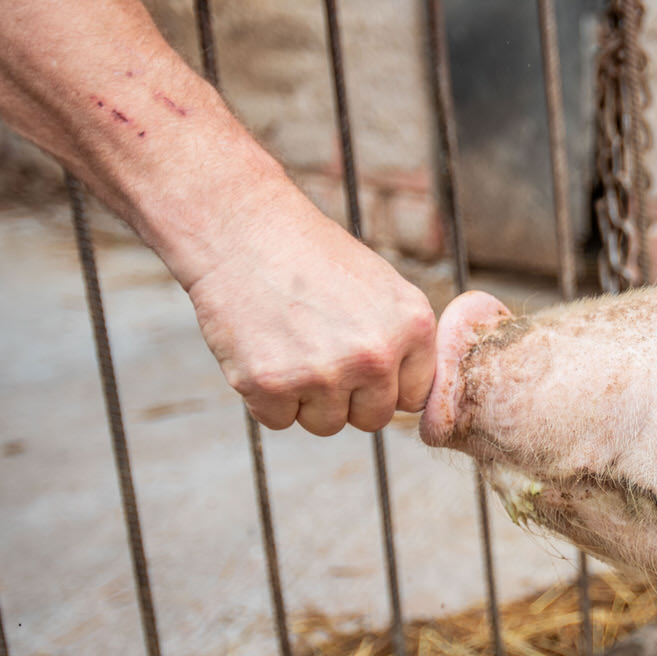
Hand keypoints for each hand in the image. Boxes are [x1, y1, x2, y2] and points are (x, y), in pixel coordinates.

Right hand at [183, 188, 435, 435]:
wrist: (243, 231)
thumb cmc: (311, 256)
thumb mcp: (381, 286)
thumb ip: (402, 341)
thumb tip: (411, 400)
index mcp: (413, 326)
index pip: (412, 397)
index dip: (382, 383)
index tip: (356, 357)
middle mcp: (375, 354)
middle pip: (371, 418)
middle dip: (347, 397)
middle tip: (318, 351)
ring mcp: (324, 373)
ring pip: (325, 424)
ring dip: (305, 398)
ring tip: (290, 344)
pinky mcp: (272, 385)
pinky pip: (278, 420)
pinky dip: (265, 396)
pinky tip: (261, 349)